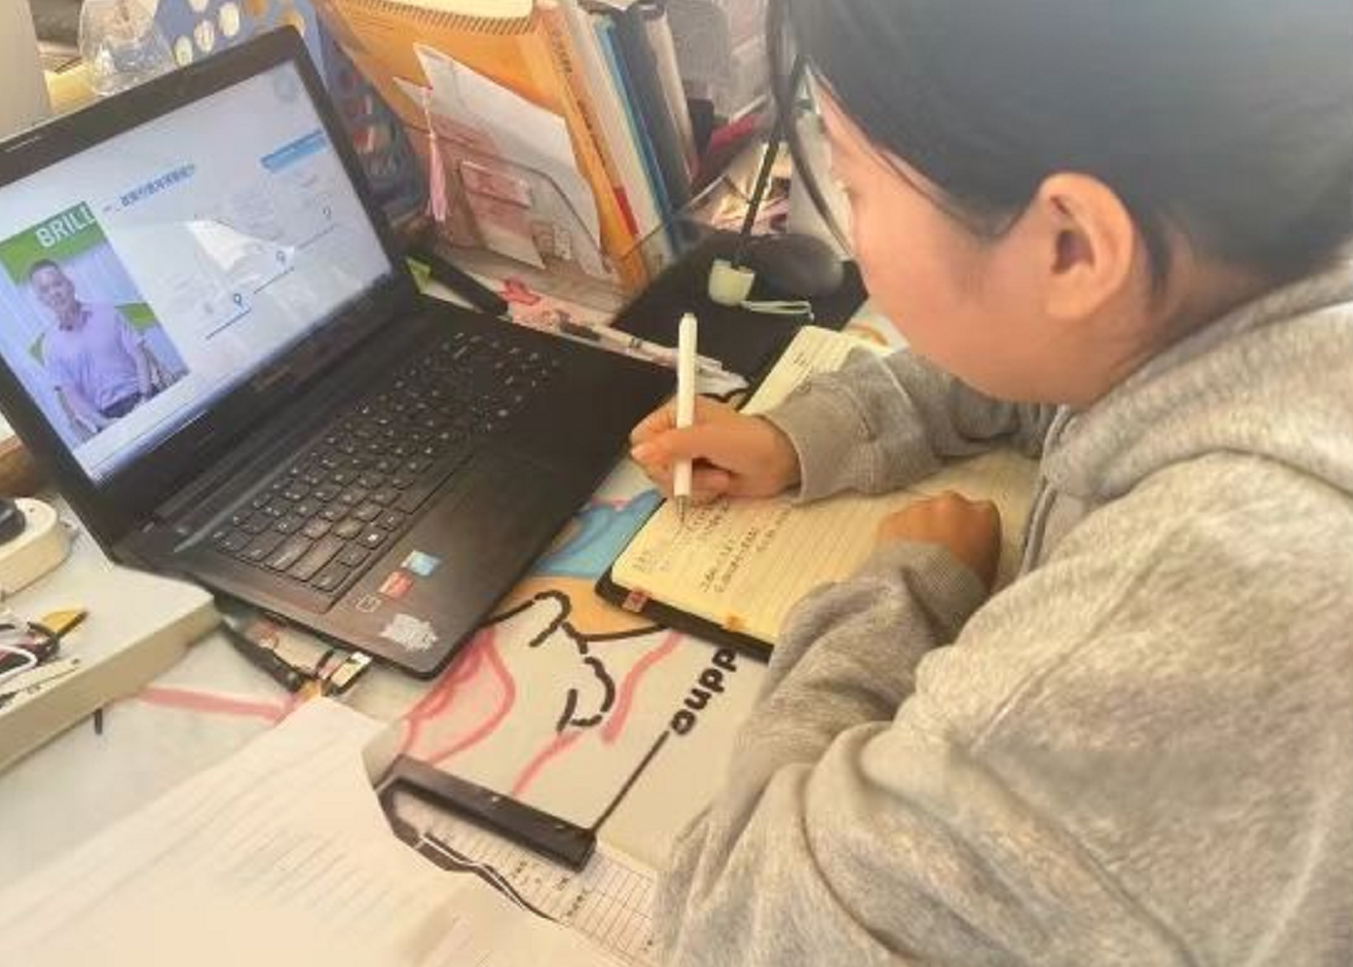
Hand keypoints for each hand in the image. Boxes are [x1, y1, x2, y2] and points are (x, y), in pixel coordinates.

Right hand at [629, 397, 800, 503]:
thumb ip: (673, 444)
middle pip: (651, 465)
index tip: (674, 460)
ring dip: (695, 486)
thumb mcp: (709, 438)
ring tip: (720, 477)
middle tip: (702, 469)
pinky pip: (683, 495)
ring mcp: (687, 460)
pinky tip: (721, 485)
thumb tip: (638, 453)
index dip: (653, 453)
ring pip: (666, 484)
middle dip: (679, 474)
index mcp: (677, 415)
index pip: (641, 437)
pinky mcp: (697, 480)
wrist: (780, 463)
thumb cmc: (751, 441)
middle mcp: (677, 436)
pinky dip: (702, 495)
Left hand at [876, 492, 1001, 589]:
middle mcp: (952, 503)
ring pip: (920, 515)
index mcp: (983, 514)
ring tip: (917, 562)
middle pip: (949, 508)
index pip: (982, 513)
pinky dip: (897, 539)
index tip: (966, 545)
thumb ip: (981, 550)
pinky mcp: (893, 518)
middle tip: (939, 555)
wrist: (922, 594)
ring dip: (919, 531)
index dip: (971, 531)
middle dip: (944, 525)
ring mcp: (919, 508)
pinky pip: (896, 525)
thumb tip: (971, 553)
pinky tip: (899, 562)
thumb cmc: (960, 588)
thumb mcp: (988, 572)